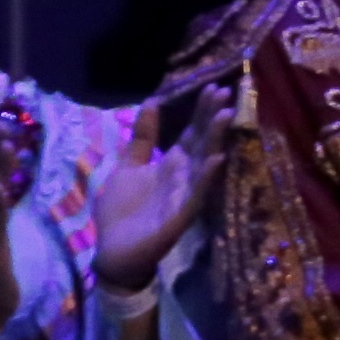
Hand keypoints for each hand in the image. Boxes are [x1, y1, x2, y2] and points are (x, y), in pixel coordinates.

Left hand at [91, 79, 237, 296]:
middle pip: (201, 143)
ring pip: (203, 166)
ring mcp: (183, 197)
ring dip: (215, 141)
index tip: (214, 87)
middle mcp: (182, 178)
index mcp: (170, 164)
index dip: (202, 112)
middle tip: (226, 92)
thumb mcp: (129, 166)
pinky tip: (216, 160)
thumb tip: (152, 101)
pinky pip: (195, 196)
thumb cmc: (122, 211)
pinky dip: (206, 179)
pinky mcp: (179, 218)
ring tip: (226, 116)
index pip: (191, 133)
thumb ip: (142, 138)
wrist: (113, 252)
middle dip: (213, 119)